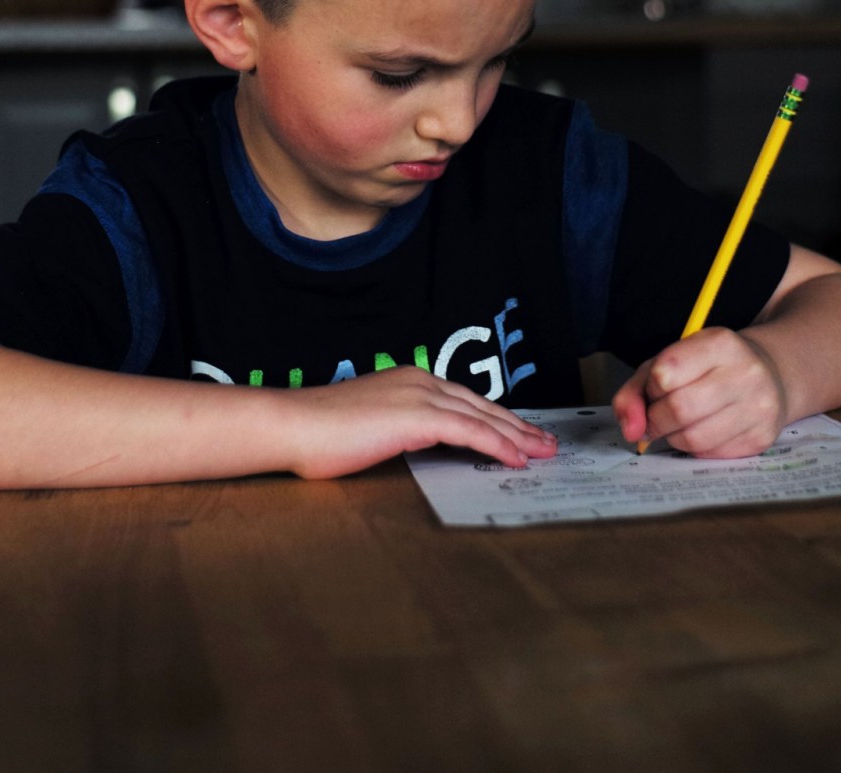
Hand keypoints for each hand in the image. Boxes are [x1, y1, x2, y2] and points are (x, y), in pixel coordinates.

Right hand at [281, 367, 557, 478]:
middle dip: (517, 425)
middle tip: (546, 442)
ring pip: (483, 417)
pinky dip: (497, 445)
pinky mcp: (418, 417)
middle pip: (481, 405)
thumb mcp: (368, 426)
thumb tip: (415, 445)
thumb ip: (397, 428)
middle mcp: (420, 381)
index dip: (495, 418)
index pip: (464, 400)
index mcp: (408, 380)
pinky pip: (470, 432)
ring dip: (518, 436)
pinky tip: (516, 459)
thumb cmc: (319, 433)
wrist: (293, 425)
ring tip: (542, 453)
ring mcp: (420, 396)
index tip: (518, 433)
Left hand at [612, 328, 787, 457]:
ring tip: (680, 425)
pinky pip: (710, 454)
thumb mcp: (669, 363)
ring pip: (693, 439)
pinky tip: (704, 431)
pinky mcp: (762, 437)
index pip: (665, 373)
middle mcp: (746, 372)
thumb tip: (629, 431)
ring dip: (674, 437)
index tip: (657, 388)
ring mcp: (759, 407)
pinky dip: (695, 449)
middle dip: (656, 420)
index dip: (652, 388)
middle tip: (657, 418)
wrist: (770, 376)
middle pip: (678, 409)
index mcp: (720, 343)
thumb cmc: (707, 369)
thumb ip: (635, 391)